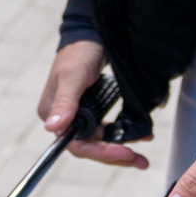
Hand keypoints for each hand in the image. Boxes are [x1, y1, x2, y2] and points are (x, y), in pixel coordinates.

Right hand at [36, 41, 147, 168]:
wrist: (92, 35)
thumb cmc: (79, 53)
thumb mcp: (73, 76)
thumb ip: (65, 102)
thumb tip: (53, 128)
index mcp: (53, 115)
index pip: (76, 145)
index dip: (100, 152)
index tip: (124, 152)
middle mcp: (65, 119)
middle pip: (90, 146)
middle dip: (115, 155)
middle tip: (140, 161)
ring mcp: (80, 116)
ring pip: (101, 140)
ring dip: (121, 147)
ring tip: (143, 156)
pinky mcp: (93, 110)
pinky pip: (108, 128)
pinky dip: (123, 133)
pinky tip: (141, 133)